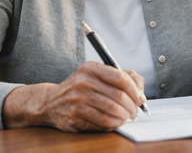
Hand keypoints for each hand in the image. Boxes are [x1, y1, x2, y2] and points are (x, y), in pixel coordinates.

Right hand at [4, 61, 145, 131]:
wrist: (50, 102)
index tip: (140, 98)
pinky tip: (115, 122)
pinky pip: (102, 121)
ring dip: (124, 116)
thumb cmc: (81, 88)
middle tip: (135, 112)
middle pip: (118, 95)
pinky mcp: (75, 115)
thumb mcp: (97, 75)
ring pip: (112, 110)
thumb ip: (122, 78)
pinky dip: (113, 124)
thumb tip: (140, 94)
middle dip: (132, 106)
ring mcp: (78, 99)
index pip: (121, 77)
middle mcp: (83, 81)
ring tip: (126, 117)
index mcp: (91, 68)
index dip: (134, 90)